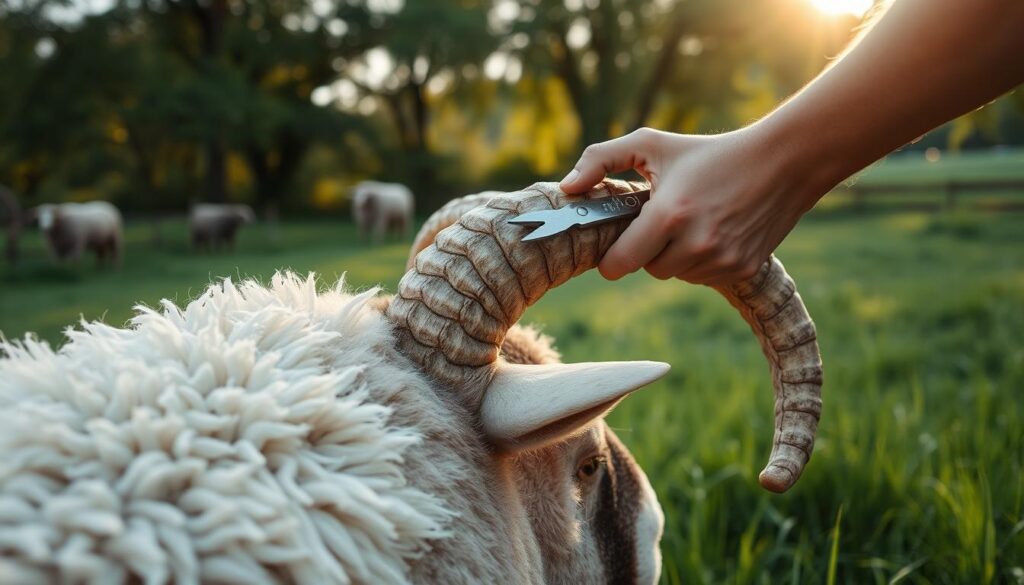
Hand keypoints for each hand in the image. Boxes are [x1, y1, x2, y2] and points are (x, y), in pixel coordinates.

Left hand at [559, 126, 820, 284]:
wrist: (782, 162)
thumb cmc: (709, 152)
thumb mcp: (652, 144)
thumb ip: (601, 158)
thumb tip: (567, 188)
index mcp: (668, 214)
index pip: (619, 264)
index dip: (611, 259)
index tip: (613, 248)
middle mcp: (696, 243)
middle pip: (648, 269)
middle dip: (649, 248)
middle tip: (664, 219)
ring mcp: (722, 260)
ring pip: (677, 274)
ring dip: (677, 255)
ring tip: (694, 221)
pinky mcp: (742, 270)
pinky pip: (704, 277)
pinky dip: (703, 261)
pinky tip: (715, 231)